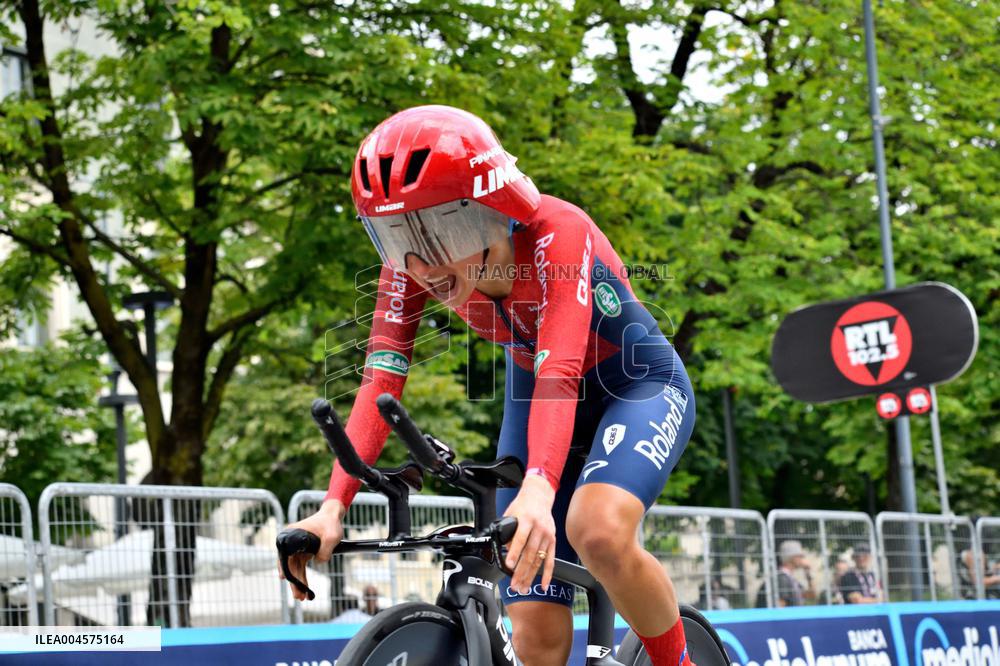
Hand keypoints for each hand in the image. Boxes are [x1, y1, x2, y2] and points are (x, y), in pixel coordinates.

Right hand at [278, 499, 344, 600]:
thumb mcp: (332, 536)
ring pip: (295, 568)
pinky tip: (303, 587)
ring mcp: (297, 547)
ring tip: (302, 597)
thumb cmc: (331, 523)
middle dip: (294, 582)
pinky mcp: (304, 551)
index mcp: (293, 535)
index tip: (285, 579)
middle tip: (299, 596)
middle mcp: (292, 542)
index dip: (285, 569)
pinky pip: (301, 566)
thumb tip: (318, 563)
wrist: (333, 516)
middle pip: (290, 565)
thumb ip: (325, 550)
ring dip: (298, 582)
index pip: (285, 556)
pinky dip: (302, 576)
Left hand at [503, 475, 556, 593]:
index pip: (520, 539)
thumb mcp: (511, 513)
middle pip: (530, 553)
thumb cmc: (523, 504)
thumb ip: (508, 530)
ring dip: (530, 576)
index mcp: (527, 519)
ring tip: (523, 587)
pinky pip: (551, 560)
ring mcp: (547, 535)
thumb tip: (503, 549)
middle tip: (514, 584)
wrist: (540, 495)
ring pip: (538, 560)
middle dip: (521, 571)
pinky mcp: (552, 540)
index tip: (509, 565)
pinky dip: (547, 574)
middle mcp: (539, 528)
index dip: (514, 553)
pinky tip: (543, 585)